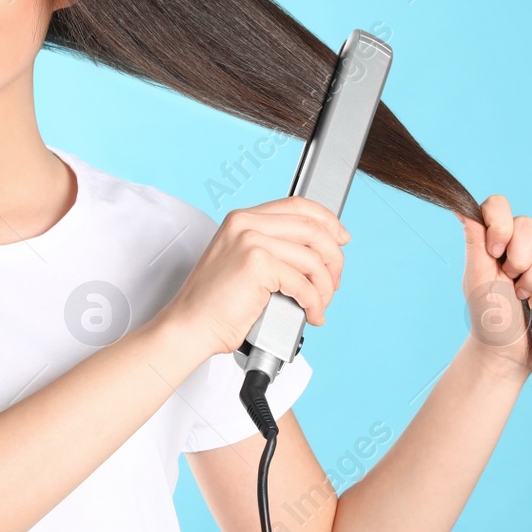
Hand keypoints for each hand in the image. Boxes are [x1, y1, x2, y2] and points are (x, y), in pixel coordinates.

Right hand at [161, 197, 349, 361]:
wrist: (190, 326)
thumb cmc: (214, 304)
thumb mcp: (243, 263)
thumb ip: (273, 249)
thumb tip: (317, 253)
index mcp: (242, 219)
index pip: (298, 205)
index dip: (327, 220)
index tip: (341, 239)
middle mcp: (246, 223)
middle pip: (313, 228)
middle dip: (333, 258)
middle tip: (334, 282)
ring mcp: (250, 240)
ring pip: (313, 257)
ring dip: (325, 286)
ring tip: (319, 305)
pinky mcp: (257, 264)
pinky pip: (304, 283)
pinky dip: (314, 303)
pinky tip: (311, 314)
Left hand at [458, 194, 531, 373]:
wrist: (508, 349)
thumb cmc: (488, 315)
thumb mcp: (476, 279)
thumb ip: (474, 242)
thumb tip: (459, 208)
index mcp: (492, 238)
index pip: (498, 204)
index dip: (500, 224)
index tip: (495, 251)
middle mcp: (518, 241)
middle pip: (527, 223)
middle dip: (518, 259)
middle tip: (509, 282)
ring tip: (523, 297)